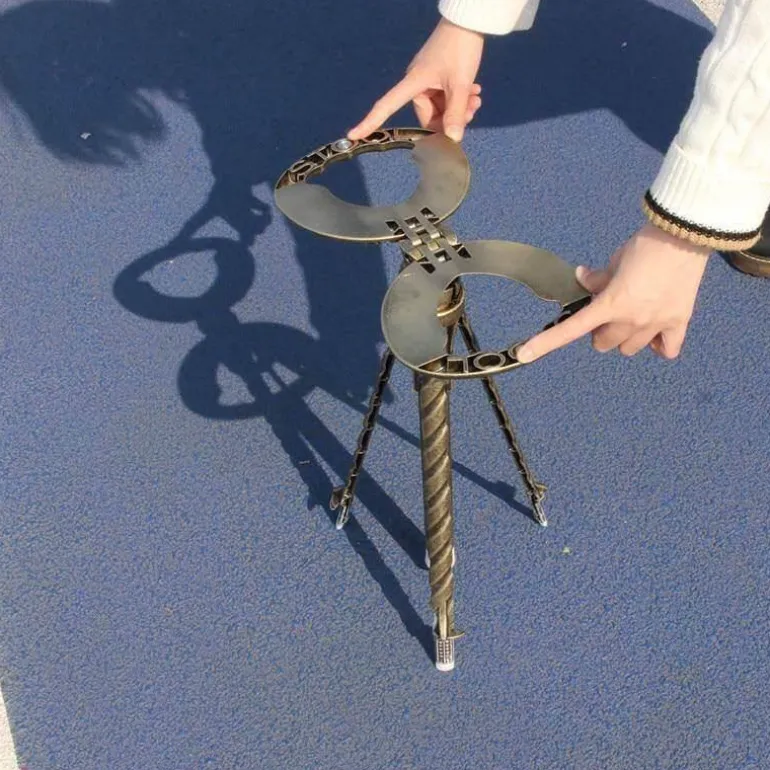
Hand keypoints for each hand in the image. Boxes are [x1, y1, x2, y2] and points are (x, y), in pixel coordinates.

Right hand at [347, 18, 483, 141]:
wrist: (470, 21)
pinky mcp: (439, 76)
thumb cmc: (460, 49)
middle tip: (471, 111)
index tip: (353, 135)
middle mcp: (416, 83)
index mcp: (412, 83)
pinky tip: (474, 92)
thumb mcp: (460, 84)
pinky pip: (446, 97)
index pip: (386, 106)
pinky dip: (460, 99)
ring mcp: (428, 80)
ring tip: (476, 98)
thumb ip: (456, 113)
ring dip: (459, 108)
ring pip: (441, 108)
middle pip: (429, 116)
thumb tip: (452, 140)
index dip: (370, 121)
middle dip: (450, 118)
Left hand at [517, 224, 711, 361]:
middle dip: (600, 331)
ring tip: (632, 318)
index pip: (572, 329)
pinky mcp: (679, 322)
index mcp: (610, 304)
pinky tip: (655, 333)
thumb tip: (582, 278)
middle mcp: (631, 320)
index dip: (545, 343)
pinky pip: (666, 350)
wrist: (684, 236)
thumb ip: (596, 278)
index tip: (523, 354)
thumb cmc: (646, 245)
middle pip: (603, 343)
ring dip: (625, 338)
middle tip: (606, 314)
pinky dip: (659, 345)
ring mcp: (656, 324)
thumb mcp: (614, 260)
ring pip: (630, 348)